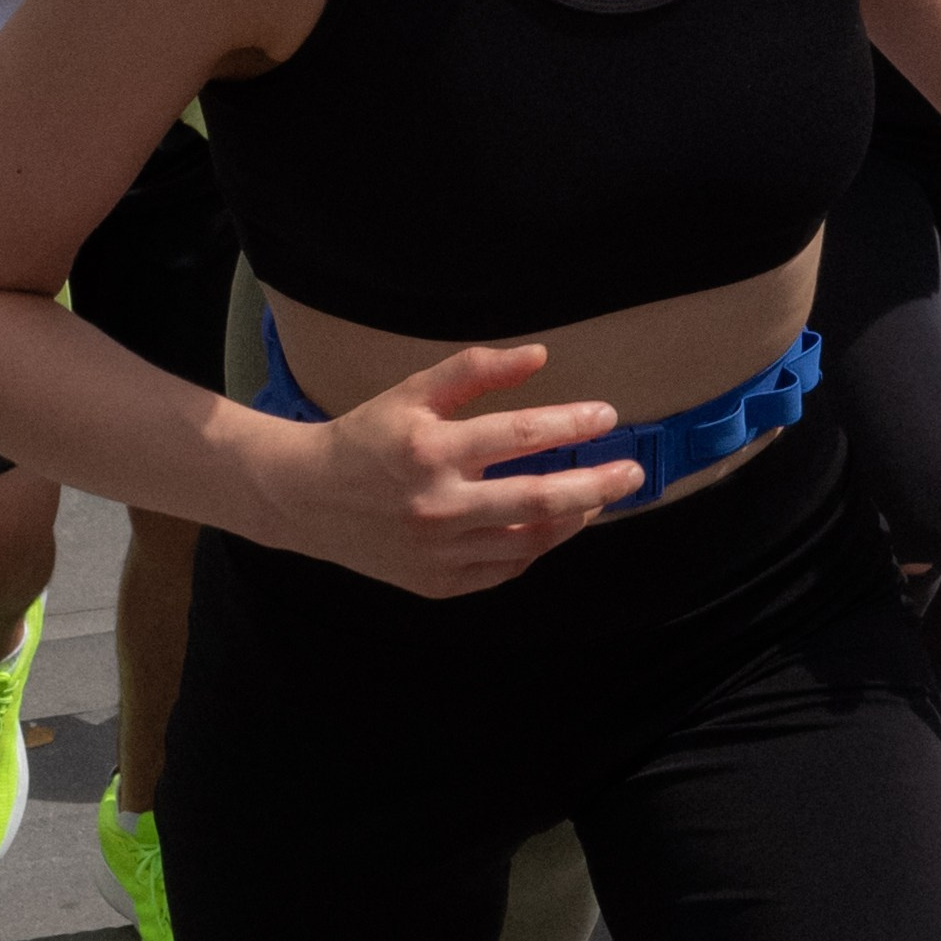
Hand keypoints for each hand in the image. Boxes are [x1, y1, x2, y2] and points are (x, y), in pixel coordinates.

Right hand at [269, 341, 646, 595]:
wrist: (308, 500)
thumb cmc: (366, 439)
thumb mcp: (412, 392)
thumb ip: (476, 370)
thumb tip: (540, 355)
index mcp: (430, 452)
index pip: (519, 436)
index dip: (570, 424)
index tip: (605, 416)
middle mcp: (437, 507)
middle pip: (538, 500)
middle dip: (597, 485)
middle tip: (632, 471)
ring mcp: (438, 553)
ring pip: (529, 542)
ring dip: (575, 519)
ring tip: (599, 498)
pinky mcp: (437, 584)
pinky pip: (505, 569)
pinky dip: (536, 548)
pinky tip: (552, 525)